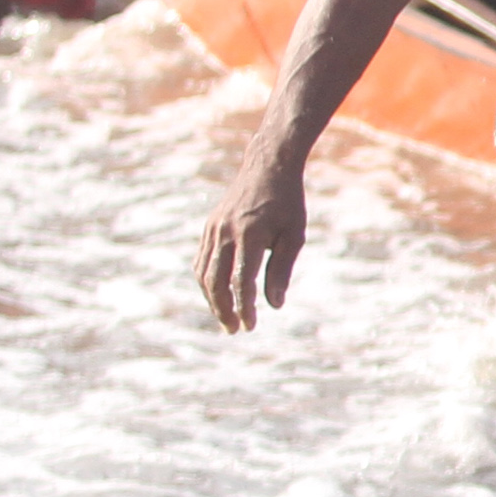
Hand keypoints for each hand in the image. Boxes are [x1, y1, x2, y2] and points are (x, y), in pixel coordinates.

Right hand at [198, 158, 308, 331]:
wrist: (268, 167)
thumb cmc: (287, 203)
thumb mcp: (294, 235)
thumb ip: (281, 269)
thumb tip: (274, 304)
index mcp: (249, 235)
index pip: (241, 281)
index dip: (244, 307)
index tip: (250, 326)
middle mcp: (225, 233)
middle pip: (216, 281)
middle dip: (223, 309)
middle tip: (234, 329)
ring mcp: (213, 229)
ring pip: (204, 273)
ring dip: (212, 299)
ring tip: (226, 318)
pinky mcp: (209, 227)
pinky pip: (201, 260)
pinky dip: (206, 281)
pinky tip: (217, 294)